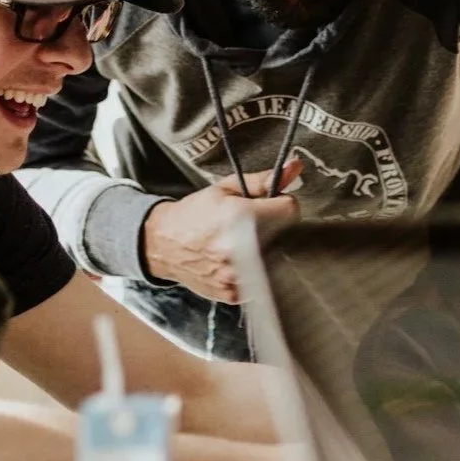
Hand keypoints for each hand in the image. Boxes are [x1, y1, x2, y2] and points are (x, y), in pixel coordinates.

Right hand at [140, 159, 301, 302]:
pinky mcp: (234, 293)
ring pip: (274, 261)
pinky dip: (252, 271)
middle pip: (284, 237)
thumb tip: (295, 167)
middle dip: (273, 229)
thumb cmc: (194, 213)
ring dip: (264, 251)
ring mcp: (237, 275)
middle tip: (251, 226)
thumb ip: (262, 180)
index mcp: (241, 217)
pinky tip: (235, 261)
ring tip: (242, 244)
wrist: (164, 242)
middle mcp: (241, 249)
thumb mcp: (225, 188)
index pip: (290, 211)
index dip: (281, 205)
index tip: (271, 206)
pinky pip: (259, 281)